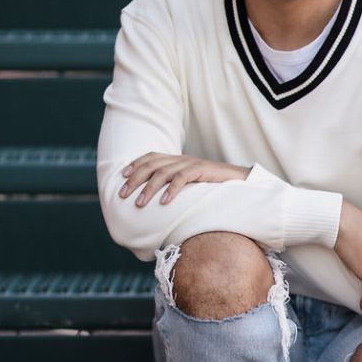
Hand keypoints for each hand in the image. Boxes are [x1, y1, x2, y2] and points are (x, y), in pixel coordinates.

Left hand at [120, 152, 250, 205]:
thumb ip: (173, 186)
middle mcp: (180, 159)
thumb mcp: (189, 184)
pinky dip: (171, 190)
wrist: (238, 179)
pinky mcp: (202, 170)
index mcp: (176, 159)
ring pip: (163, 173)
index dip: (135, 165)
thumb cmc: (211, 186)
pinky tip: (163, 203)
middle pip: (151, 165)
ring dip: (149, 189)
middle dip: (135, 180)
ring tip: (139, 204)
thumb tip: (156, 202)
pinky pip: (183, 178)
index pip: (151, 157)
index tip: (123, 177)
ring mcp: (190, 164)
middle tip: (123, 195)